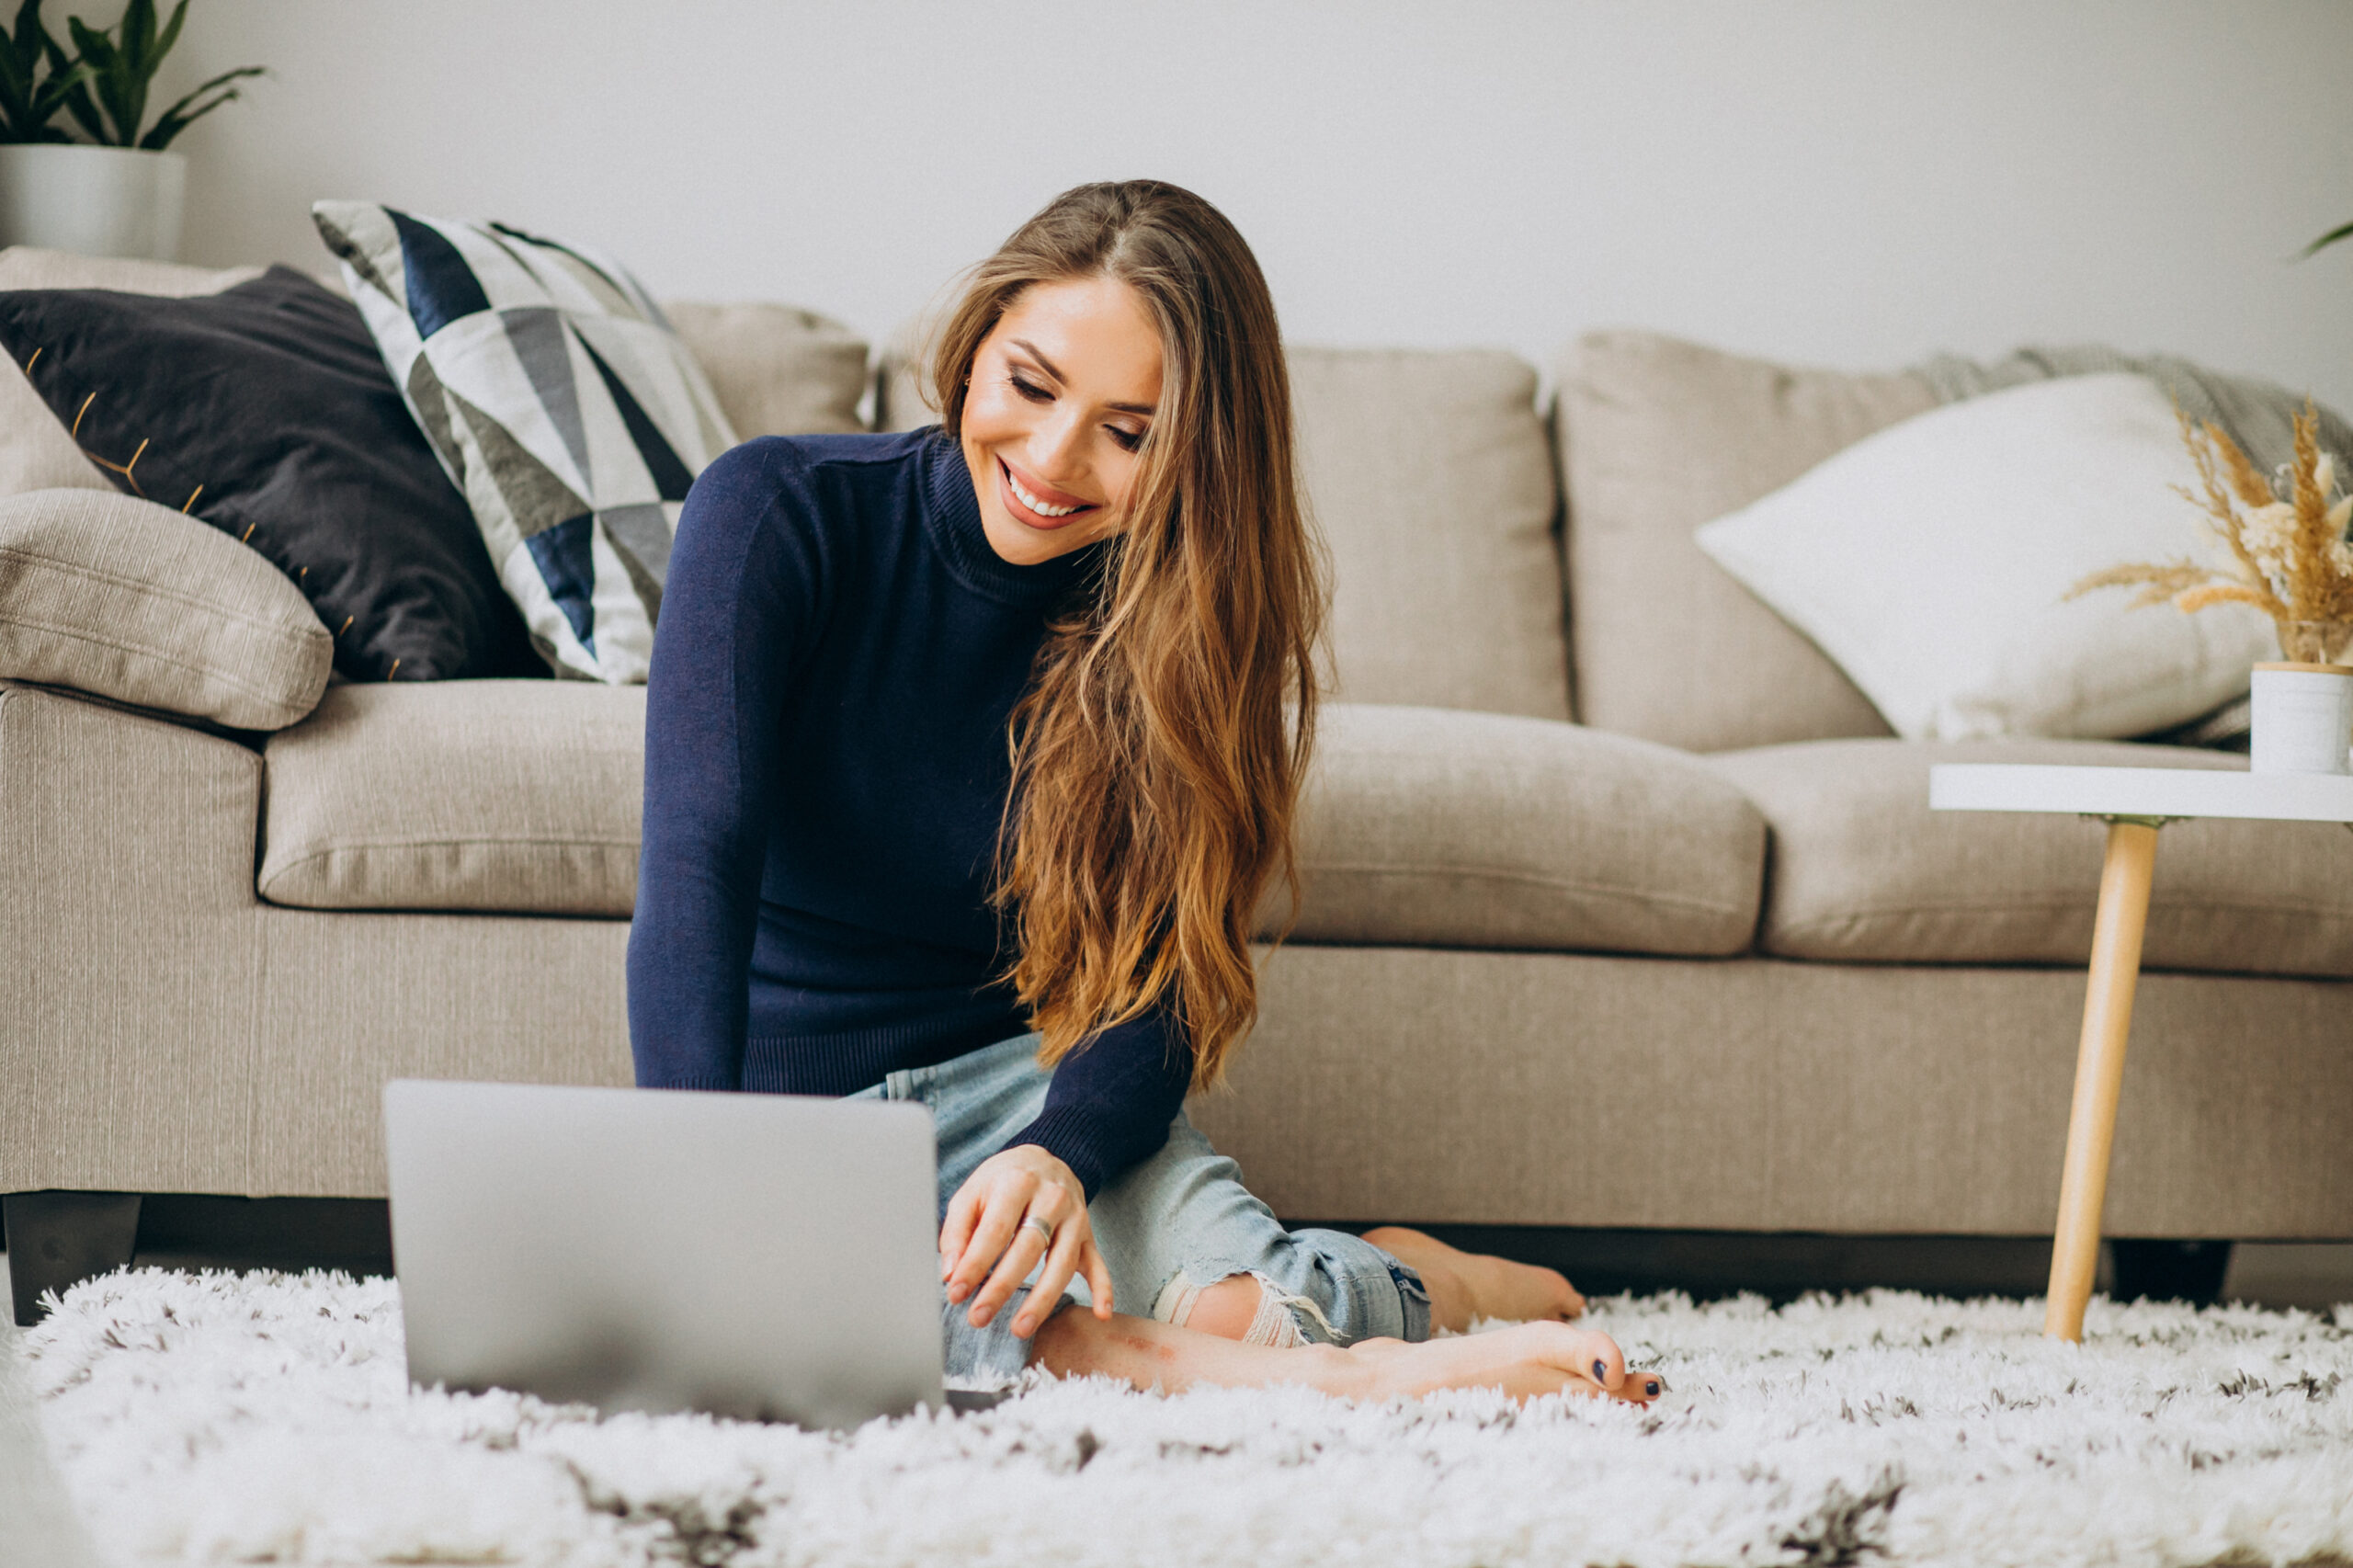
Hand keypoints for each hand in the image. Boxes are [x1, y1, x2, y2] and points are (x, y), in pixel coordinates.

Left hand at [939, 1144, 1113, 1337]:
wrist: (1044, 1160)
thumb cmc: (1002, 1181)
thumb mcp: (971, 1193)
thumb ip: (957, 1232)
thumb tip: (951, 1273)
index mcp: (1018, 1182)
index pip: (996, 1230)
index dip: (975, 1264)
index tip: (956, 1293)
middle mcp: (1052, 1198)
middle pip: (1028, 1249)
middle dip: (1002, 1287)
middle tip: (979, 1317)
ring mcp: (1075, 1217)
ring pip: (1063, 1263)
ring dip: (1042, 1299)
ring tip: (1020, 1327)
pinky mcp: (1088, 1234)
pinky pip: (1098, 1263)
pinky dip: (1103, 1289)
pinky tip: (1100, 1313)